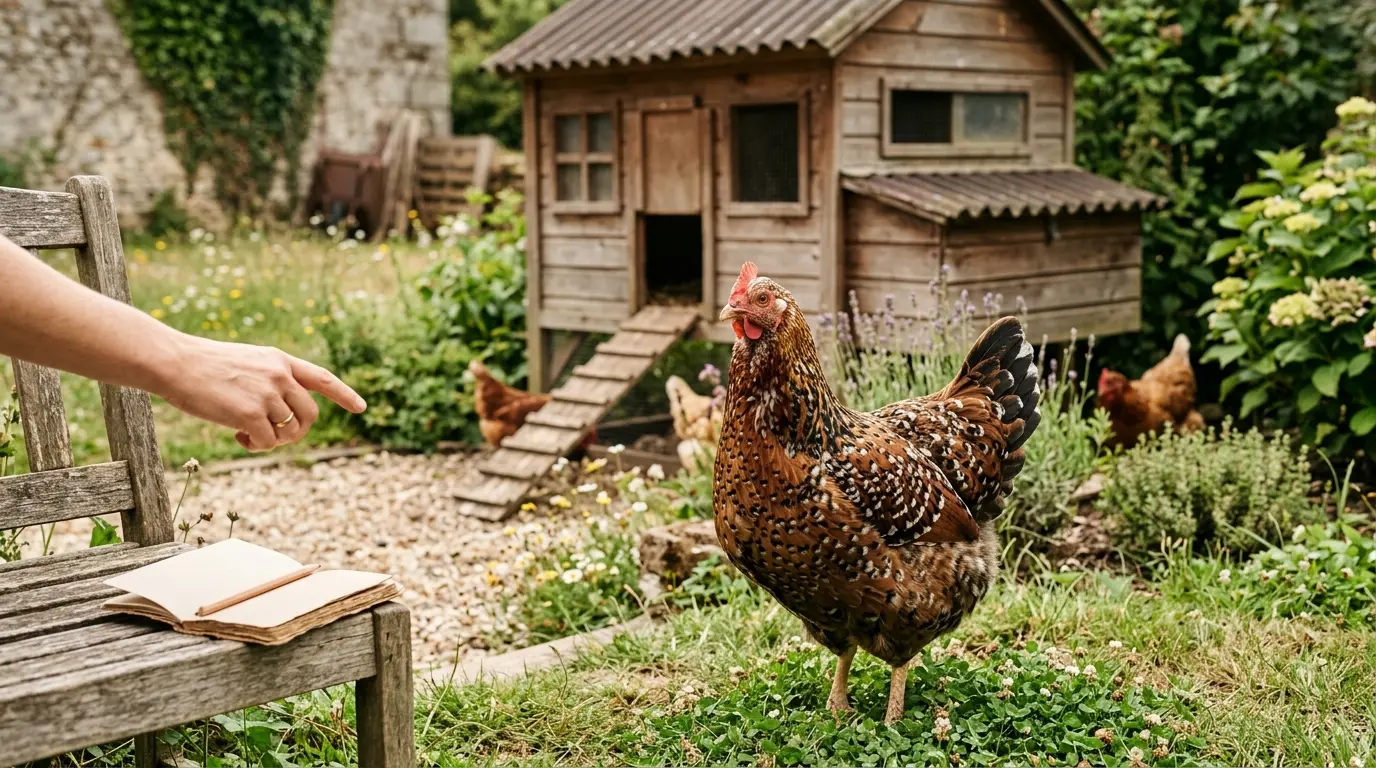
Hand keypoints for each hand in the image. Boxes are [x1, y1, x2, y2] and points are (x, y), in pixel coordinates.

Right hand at [153, 335, 366, 451]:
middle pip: (310, 415)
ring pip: (289, 431)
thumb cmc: (203, 365)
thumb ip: (270, 380)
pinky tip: (238, 438)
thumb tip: (284, 413)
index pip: (322, 378)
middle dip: (297, 431)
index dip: (344, 394)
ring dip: (272, 440)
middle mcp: (280, 375)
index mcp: (280, 360)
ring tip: (248, 434)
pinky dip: (256, 446)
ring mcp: (267, 394)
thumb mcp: (246, 362)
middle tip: (273, 436)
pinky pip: (267, 442)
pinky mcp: (250, 413)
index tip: (361, 407)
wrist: (174, 362)